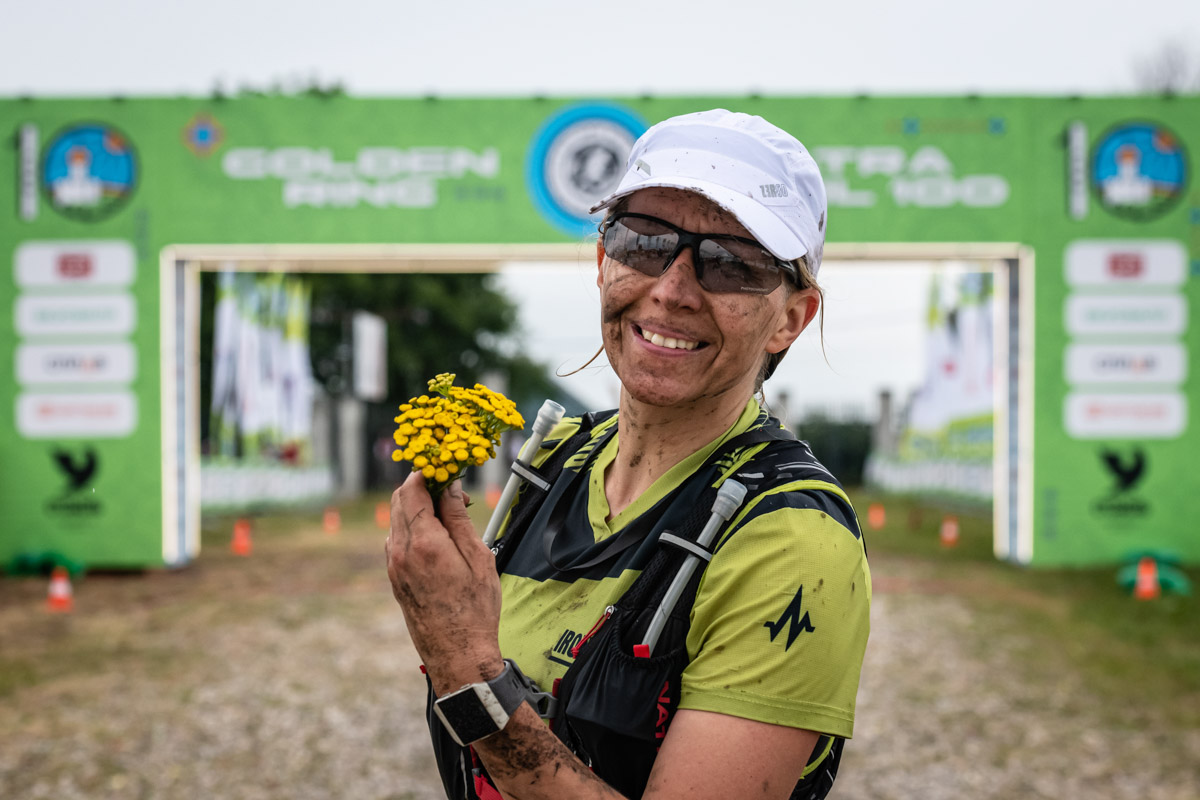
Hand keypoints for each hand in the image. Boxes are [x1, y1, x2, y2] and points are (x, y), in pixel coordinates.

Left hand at [385, 473, 503, 691]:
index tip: (449, 471)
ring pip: (397, 519)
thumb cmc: (474, 610)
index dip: (430, 473)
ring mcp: (394, 566)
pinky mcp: (395, 578)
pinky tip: (439, 539)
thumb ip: (459, 519)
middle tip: (454, 494)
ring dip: (419, 509)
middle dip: (423, 487)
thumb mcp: (478, 558)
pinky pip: (397, 539)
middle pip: (399, 500)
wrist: (458, 654)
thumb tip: (450, 488)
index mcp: (423, 542)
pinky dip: (414, 528)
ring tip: (451, 519)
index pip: (413, 489)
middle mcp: (401, 551)